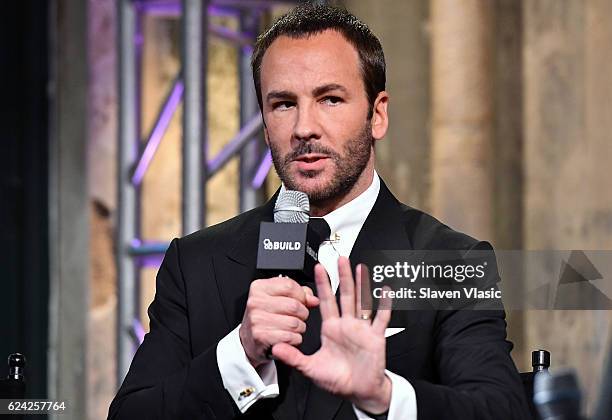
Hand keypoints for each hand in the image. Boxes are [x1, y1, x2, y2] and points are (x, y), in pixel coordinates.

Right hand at [239, 276, 319, 367]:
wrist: (250, 339)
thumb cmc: (266, 317)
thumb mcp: (278, 298)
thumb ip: (299, 294)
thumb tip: (313, 299)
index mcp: (259, 287)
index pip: (290, 285)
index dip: (301, 295)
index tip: (300, 301)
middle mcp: (255, 302)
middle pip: (294, 305)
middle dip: (303, 313)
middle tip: (297, 317)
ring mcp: (256, 319)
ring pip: (294, 323)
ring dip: (299, 328)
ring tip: (292, 328)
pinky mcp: (260, 336)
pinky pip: (289, 337)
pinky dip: (294, 339)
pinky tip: (287, 337)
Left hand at [272, 257, 392, 413]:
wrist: (359, 391)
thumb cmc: (337, 380)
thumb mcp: (311, 368)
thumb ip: (294, 358)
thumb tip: (276, 348)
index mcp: (331, 329)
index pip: (325, 302)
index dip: (322, 285)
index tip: (318, 268)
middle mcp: (347, 325)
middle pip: (345, 295)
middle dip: (342, 277)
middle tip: (340, 259)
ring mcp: (362, 329)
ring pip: (362, 301)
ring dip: (362, 285)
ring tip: (361, 268)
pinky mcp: (375, 337)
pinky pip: (381, 318)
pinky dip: (384, 305)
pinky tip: (385, 292)